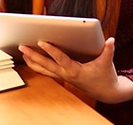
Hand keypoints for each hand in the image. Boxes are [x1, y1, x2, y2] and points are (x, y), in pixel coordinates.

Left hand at [18, 37, 132, 103]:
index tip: (42, 42)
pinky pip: (46, 71)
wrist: (106, 92)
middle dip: (34, 56)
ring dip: (32, 61)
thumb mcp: (107, 63)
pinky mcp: (62, 76)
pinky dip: (37, 65)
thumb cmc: (105, 77)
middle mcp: (66, 74)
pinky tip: (30, 59)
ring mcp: (63, 76)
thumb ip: (108, 50)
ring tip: (22, 52)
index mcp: (76, 71)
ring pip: (43, 70)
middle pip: (46, 65)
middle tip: (23, 47)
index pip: (61, 59)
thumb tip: (111, 40)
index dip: (51, 51)